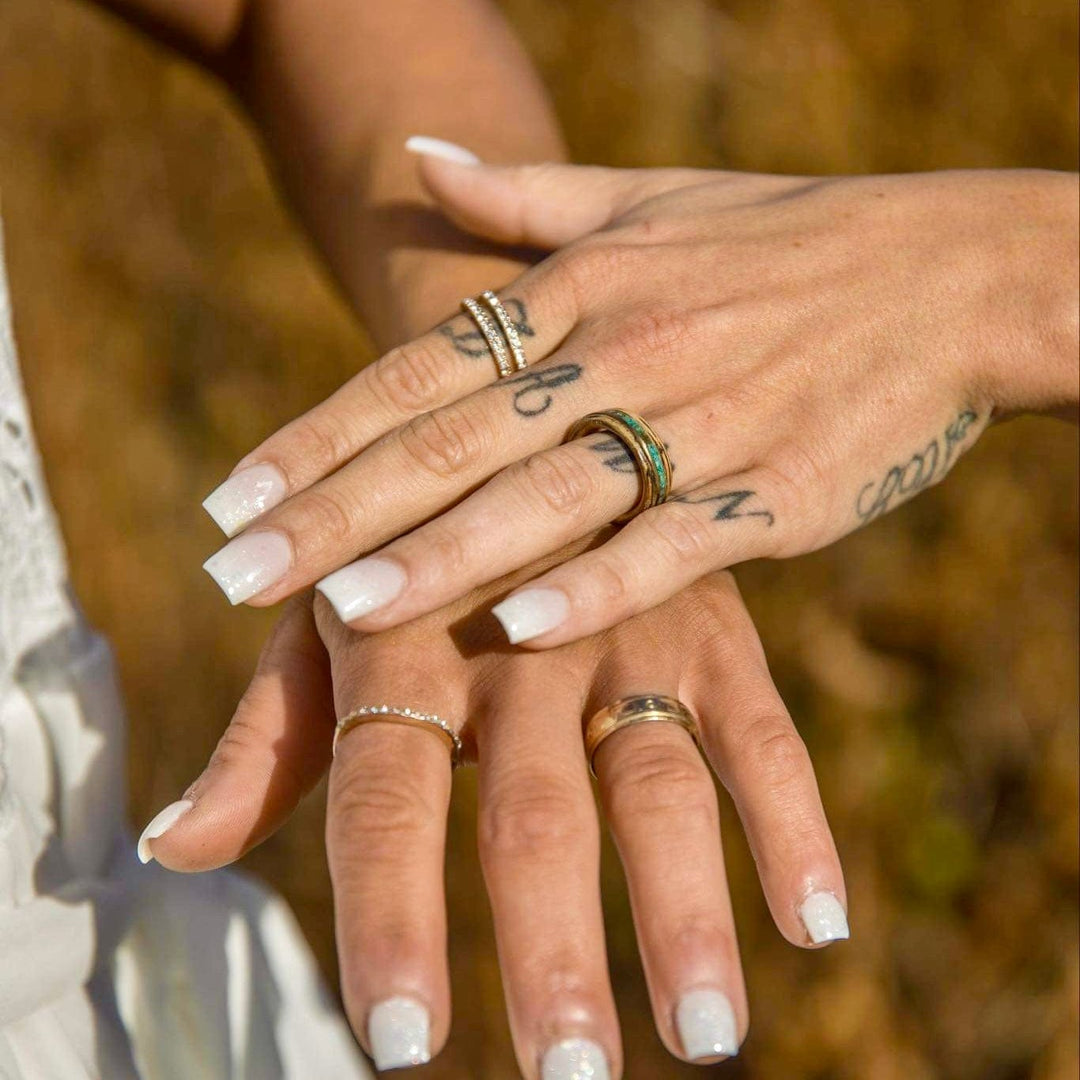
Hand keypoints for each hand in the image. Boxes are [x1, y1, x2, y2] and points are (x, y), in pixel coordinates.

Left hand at [140, 561, 846, 1074]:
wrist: (517, 421)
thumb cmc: (404, 556)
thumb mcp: (325, 624)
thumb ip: (268, 737)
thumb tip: (173, 847)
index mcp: (404, 644)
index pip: (383, 799)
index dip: (391, 917)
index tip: (399, 1044)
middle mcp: (516, 640)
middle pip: (532, 811)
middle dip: (548, 947)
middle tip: (568, 1073)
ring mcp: (624, 629)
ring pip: (657, 780)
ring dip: (683, 908)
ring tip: (705, 1034)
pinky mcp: (709, 620)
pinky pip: (761, 728)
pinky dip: (794, 821)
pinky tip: (817, 923)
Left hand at [198, 162, 1076, 645]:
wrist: (951, 274)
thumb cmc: (787, 243)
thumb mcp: (649, 200)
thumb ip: (524, 193)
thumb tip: (418, 155)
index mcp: (581, 287)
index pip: (416, 370)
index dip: (317, 438)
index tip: (230, 500)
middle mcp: (622, 348)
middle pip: (451, 441)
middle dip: (334, 513)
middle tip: (231, 575)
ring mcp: (700, 420)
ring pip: (545, 493)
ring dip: (438, 555)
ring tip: (336, 612)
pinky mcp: (775, 490)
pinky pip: (671, 543)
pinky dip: (596, 584)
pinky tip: (518, 629)